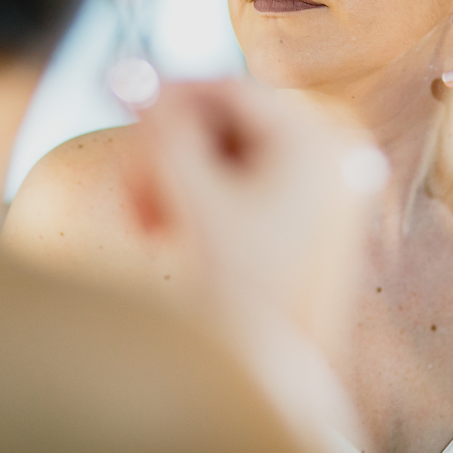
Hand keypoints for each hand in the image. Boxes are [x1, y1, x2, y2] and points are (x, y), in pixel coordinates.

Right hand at [132, 80, 380, 343]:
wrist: (280, 376)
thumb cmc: (241, 293)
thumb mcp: (191, 202)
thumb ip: (161, 132)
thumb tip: (131, 75)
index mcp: (316, 144)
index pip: (230, 88)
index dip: (170, 91)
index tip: (120, 98)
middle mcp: (333, 156)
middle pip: (230, 123)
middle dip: (171, 150)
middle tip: (132, 184)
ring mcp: (327, 187)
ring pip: (233, 156)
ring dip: (181, 179)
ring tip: (148, 224)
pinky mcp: (314, 216)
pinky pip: (249, 185)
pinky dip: (207, 200)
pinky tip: (176, 233)